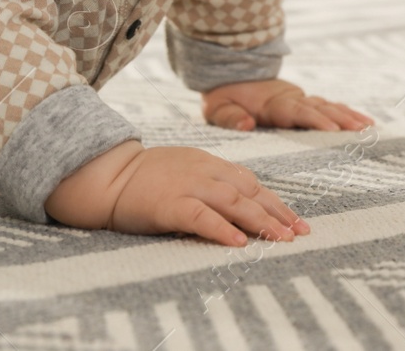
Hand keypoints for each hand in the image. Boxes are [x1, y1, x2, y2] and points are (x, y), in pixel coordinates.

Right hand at [107, 145, 308, 245]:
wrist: (106, 175)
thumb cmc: (143, 178)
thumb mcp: (183, 169)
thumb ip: (211, 180)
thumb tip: (242, 203)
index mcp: (206, 162)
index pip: (249, 182)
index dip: (274, 202)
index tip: (295, 220)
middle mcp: (201, 171)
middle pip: (248, 192)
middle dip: (276, 213)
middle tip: (298, 233)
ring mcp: (186, 185)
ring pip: (232, 202)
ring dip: (260, 221)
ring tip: (279, 239)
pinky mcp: (169, 204)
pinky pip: (201, 216)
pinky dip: (222, 228)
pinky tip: (239, 242)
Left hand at [201, 78, 372, 131]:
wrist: (229, 75)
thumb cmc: (224, 97)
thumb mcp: (218, 108)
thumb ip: (231, 117)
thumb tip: (247, 124)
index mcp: (272, 104)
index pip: (296, 112)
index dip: (314, 119)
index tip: (332, 129)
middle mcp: (290, 100)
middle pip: (319, 109)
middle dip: (341, 120)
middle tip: (361, 131)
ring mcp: (299, 100)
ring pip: (328, 107)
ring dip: (348, 116)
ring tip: (369, 127)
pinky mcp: (304, 103)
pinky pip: (329, 107)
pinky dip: (347, 113)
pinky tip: (364, 122)